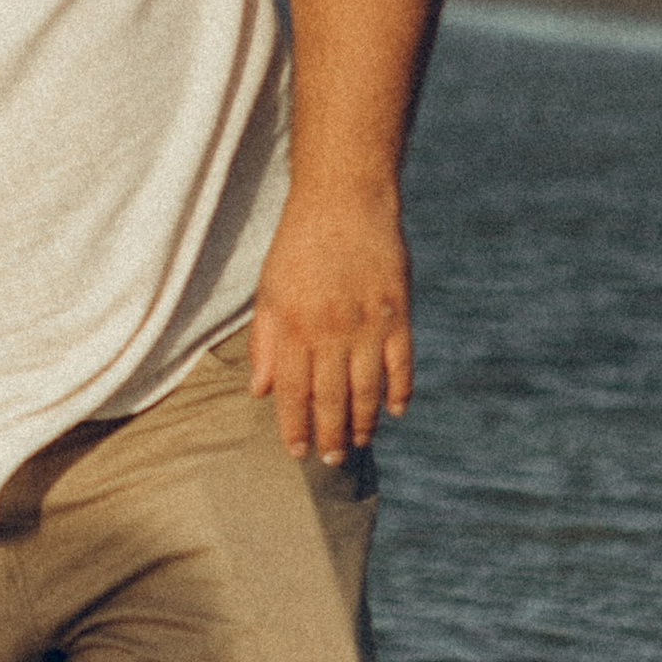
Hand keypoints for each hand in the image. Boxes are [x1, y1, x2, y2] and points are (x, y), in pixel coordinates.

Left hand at [247, 188, 413, 461]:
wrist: (344, 200)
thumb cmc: (299, 245)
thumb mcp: (269, 291)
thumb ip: (264, 343)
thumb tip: (260, 392)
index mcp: (293, 327)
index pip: (292, 391)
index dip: (294, 426)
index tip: (297, 452)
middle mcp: (330, 331)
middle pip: (330, 398)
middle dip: (330, 435)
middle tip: (331, 461)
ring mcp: (368, 323)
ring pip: (367, 388)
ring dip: (363, 422)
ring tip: (359, 443)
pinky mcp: (398, 312)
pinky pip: (401, 362)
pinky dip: (400, 390)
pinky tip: (395, 411)